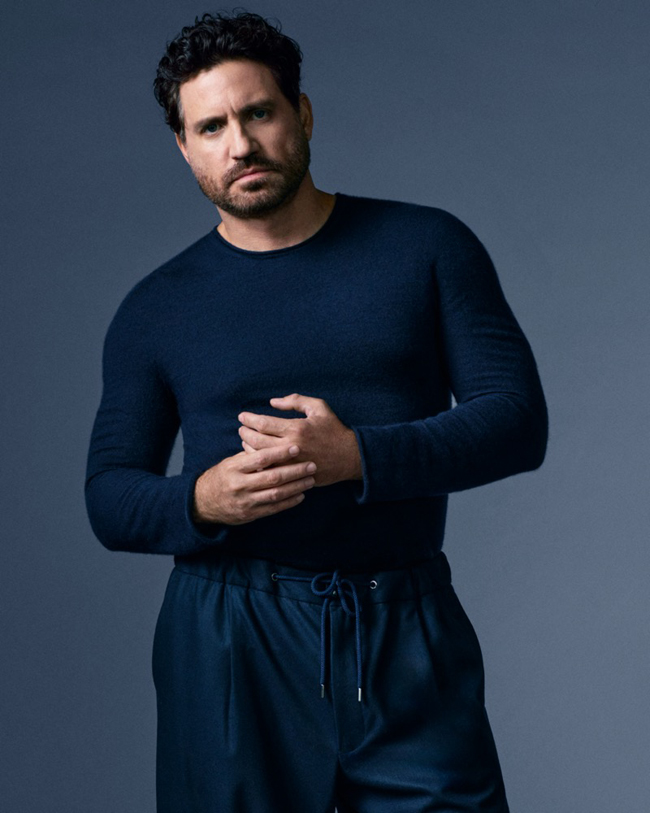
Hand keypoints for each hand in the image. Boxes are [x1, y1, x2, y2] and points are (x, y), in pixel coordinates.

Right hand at [193, 444, 316, 525]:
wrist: (204, 502)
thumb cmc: (222, 476)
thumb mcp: (231, 462)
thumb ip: (250, 454)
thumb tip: (270, 440)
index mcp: (234, 468)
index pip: (260, 458)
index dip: (280, 452)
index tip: (296, 447)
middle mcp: (240, 485)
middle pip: (272, 477)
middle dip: (295, 471)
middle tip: (312, 465)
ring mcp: (246, 501)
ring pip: (276, 494)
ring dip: (296, 487)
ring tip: (310, 479)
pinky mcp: (250, 514)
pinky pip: (274, 509)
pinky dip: (289, 502)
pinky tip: (301, 495)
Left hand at [238, 393, 361, 486]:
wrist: (350, 457)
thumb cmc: (333, 430)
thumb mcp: (319, 407)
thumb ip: (295, 401)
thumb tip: (273, 402)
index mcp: (296, 428)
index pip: (263, 423)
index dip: (249, 419)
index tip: (242, 416)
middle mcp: (291, 446)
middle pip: (257, 441)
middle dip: (245, 433)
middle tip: (241, 428)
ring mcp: (291, 463)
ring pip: (261, 457)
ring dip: (248, 448)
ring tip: (245, 440)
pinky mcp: (294, 475)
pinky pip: (269, 470)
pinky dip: (260, 463)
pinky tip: (256, 456)